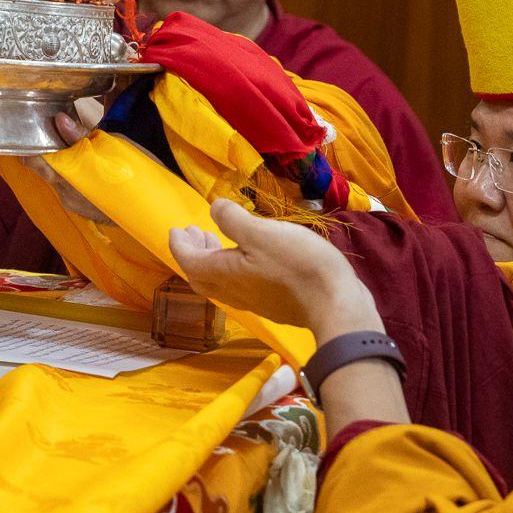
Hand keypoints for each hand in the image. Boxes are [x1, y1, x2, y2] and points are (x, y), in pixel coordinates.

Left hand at [168, 200, 381, 336]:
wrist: (335, 304)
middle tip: (194, 232)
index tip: (177, 230)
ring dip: (213, 260)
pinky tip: (247, 258)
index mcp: (224, 273)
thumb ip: (233, 219)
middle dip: (194, 252)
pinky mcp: (272, 304)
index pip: (189, 261)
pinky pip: (239, 286)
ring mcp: (253, 301)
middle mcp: (233, 291)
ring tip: (216, 241)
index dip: (180, 245)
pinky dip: (232, 269)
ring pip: (220, 282)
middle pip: (201, 274)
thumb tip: (214, 208)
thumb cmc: (297, 265)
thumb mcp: (261, 233)